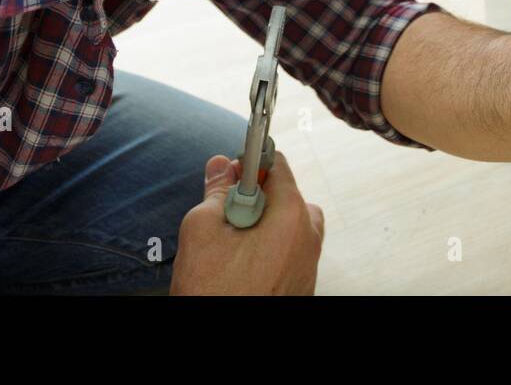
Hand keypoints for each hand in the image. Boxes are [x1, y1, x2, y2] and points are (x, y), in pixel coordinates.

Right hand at [170, 151, 324, 294]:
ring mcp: (308, 265)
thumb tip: (220, 166)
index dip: (250, 164)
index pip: (278, 165)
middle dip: (256, 199)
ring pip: (286, 227)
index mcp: (292, 216)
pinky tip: (239, 266)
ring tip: (230, 246)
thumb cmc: (216, 293)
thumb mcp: (202, 229)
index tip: (231, 171)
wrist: (224, 346)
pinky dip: (267, 251)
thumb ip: (215, 191)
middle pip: (286, 197)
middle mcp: (309, 238)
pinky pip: (287, 253)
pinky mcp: (301, 285)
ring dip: (261, 227)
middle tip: (225, 216)